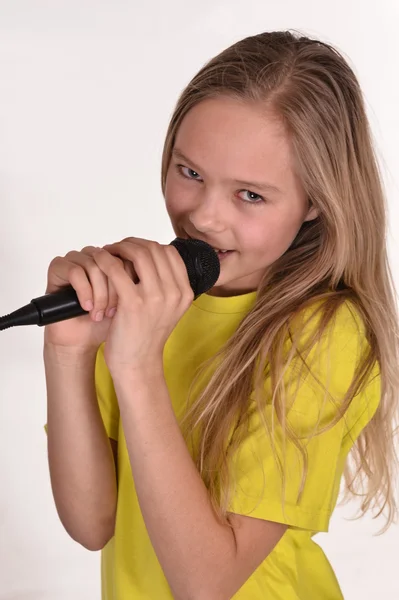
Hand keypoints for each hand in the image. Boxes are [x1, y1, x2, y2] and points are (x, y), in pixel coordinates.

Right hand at [44, 245, 135, 353]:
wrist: (83, 338)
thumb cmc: (108, 322)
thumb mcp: (133, 303)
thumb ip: (145, 284)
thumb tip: (161, 274)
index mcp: (116, 259)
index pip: (131, 257)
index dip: (131, 280)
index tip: (131, 303)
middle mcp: (97, 256)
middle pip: (114, 260)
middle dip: (116, 289)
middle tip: (114, 311)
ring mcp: (78, 260)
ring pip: (95, 265)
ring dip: (99, 293)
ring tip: (99, 313)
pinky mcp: (59, 268)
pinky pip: (75, 271)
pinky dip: (83, 291)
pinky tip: (87, 307)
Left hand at [91, 237, 193, 376]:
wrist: (138, 363)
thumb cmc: (146, 336)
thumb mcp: (167, 308)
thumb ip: (165, 284)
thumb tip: (149, 255)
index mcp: (184, 292)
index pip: (169, 252)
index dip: (148, 245)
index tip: (133, 248)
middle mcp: (174, 292)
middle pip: (154, 249)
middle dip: (132, 243)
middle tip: (116, 248)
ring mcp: (155, 297)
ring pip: (137, 254)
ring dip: (119, 248)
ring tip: (107, 253)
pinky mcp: (133, 303)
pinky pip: (116, 269)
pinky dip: (104, 260)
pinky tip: (98, 261)